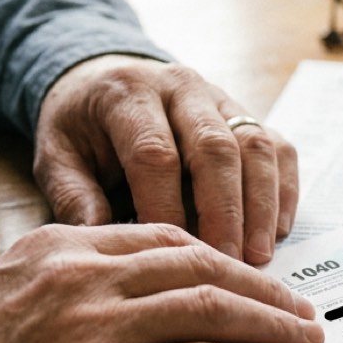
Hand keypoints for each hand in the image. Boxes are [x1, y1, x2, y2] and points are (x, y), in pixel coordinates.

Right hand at [0, 223, 324, 342]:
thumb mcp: (3, 302)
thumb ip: (66, 292)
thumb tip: (128, 315)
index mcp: (56, 244)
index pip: (164, 238)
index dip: (224, 260)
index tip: (258, 281)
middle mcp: (79, 273)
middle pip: (201, 266)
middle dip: (264, 289)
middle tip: (304, 311)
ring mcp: (90, 324)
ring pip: (210, 310)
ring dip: (272, 328)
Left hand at [34, 55, 297, 264]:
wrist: (105, 79)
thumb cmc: (82, 128)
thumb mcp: (57, 157)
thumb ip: (74, 197)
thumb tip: (102, 242)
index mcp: (128, 94)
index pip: (156, 153)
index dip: (168, 208)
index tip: (171, 256)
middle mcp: (181, 87)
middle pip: (215, 148)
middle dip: (225, 212)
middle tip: (228, 263)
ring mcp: (221, 98)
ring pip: (255, 146)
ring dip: (261, 205)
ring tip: (258, 256)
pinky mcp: (247, 114)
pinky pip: (279, 147)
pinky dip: (284, 190)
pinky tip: (279, 231)